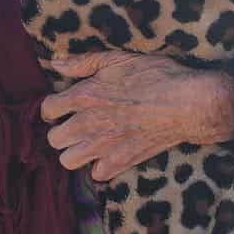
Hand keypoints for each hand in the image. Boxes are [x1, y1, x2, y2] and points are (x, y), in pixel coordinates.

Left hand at [40, 51, 233, 180]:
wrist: (186, 103)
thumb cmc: (156, 75)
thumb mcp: (118, 59)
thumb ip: (82, 62)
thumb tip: (55, 62)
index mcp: (83, 96)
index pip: (47, 109)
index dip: (53, 109)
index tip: (63, 109)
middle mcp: (87, 123)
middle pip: (54, 139)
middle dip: (62, 132)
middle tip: (77, 126)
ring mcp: (103, 146)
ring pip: (68, 160)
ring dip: (76, 152)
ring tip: (90, 143)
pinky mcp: (120, 162)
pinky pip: (96, 174)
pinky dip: (101, 167)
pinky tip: (110, 154)